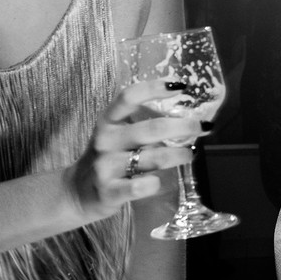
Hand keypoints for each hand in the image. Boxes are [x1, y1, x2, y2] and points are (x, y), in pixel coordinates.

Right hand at [65, 79, 204, 220]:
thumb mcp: (116, 136)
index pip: (129, 97)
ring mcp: (107, 166)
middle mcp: (106, 140)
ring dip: (179, 154)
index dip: (154, 88)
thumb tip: (184, 115)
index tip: (181, 85)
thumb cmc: (107, 159)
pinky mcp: (110, 191)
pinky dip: (155, 183)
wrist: (76, 194)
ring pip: (153, 157)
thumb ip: (141, 125)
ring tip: (190, 153)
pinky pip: (141, 186)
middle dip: (184, 126)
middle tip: (203, 127)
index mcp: (108, 122)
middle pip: (152, 128)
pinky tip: (159, 181)